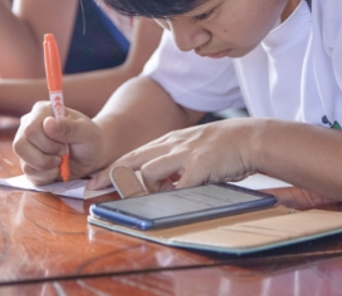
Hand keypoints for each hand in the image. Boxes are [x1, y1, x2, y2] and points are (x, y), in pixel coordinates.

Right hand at [12, 100, 106, 184]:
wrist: (92, 155)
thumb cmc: (89, 138)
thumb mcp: (85, 131)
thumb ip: (68, 128)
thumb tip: (48, 123)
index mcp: (41, 111)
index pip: (30, 129)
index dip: (47, 143)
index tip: (65, 145)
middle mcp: (28, 126)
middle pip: (20, 146)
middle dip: (45, 156)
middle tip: (63, 154)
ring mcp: (27, 145)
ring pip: (24, 163)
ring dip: (47, 167)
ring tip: (61, 161)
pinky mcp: (28, 163)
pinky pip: (29, 174)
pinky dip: (46, 176)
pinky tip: (56, 169)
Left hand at [88, 118, 260, 191]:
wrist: (249, 137)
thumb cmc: (224, 146)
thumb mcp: (194, 148)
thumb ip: (176, 163)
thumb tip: (163, 186)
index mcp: (170, 141)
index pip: (134, 154)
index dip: (113, 168)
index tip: (95, 180)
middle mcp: (173, 144)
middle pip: (133, 159)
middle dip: (110, 174)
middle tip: (92, 187)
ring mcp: (185, 154)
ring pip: (149, 171)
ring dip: (140, 189)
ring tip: (137, 201)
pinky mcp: (200, 166)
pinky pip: (178, 186)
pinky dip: (170, 197)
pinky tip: (168, 204)